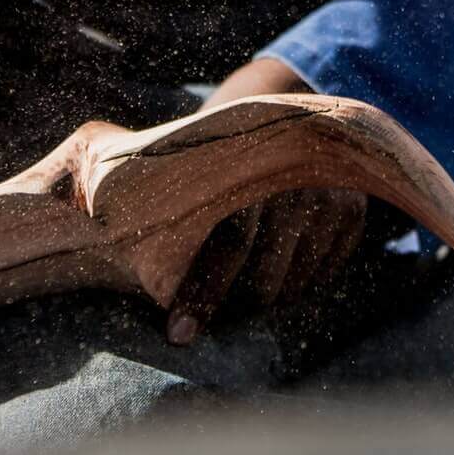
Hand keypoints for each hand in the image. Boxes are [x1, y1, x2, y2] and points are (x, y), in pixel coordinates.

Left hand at [164, 58, 367, 344]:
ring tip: (241, 293)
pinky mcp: (354, 211)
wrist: (279, 117)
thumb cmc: (210, 165)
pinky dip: (298, 286)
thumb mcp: (180, 174)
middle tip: (205, 323)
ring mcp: (329, 196)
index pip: (228, 244)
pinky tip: (279, 268)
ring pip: (292, 289)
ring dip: (263, 302)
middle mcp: (292, 181)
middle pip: (264, 281)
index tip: (178, 337)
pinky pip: (322, 278)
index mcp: (243, 168)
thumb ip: (152, 210)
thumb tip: (99, 239)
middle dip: (232, 311)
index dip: (203, 295)